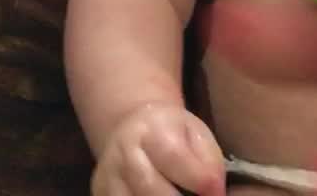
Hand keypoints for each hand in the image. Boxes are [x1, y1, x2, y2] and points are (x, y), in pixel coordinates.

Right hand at [91, 102, 222, 195]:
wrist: (132, 130)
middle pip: (149, 187)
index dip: (198, 179)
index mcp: (151, 128)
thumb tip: (214, 193)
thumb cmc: (173, 134)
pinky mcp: (100, 191)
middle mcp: (123, 150)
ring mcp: (107, 173)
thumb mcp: (197, 135)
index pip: (172, 156)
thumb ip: (210, 162)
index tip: (216, 193)